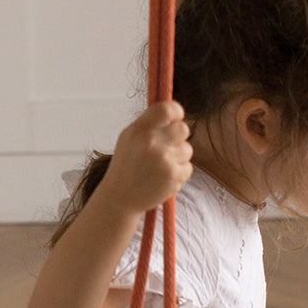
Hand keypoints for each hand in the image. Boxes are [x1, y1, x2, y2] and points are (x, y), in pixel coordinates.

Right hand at [97, 101, 192, 216]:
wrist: (120, 198)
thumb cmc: (126, 166)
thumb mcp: (129, 138)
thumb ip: (149, 124)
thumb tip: (173, 111)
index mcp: (139, 130)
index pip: (167, 109)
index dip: (176, 112)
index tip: (176, 118)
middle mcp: (151, 142)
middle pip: (183, 129)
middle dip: (179, 137)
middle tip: (168, 147)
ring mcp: (163, 159)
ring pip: (187, 149)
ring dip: (178, 157)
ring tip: (160, 167)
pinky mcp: (173, 176)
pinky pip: (188, 167)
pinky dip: (178, 173)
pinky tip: (163, 178)